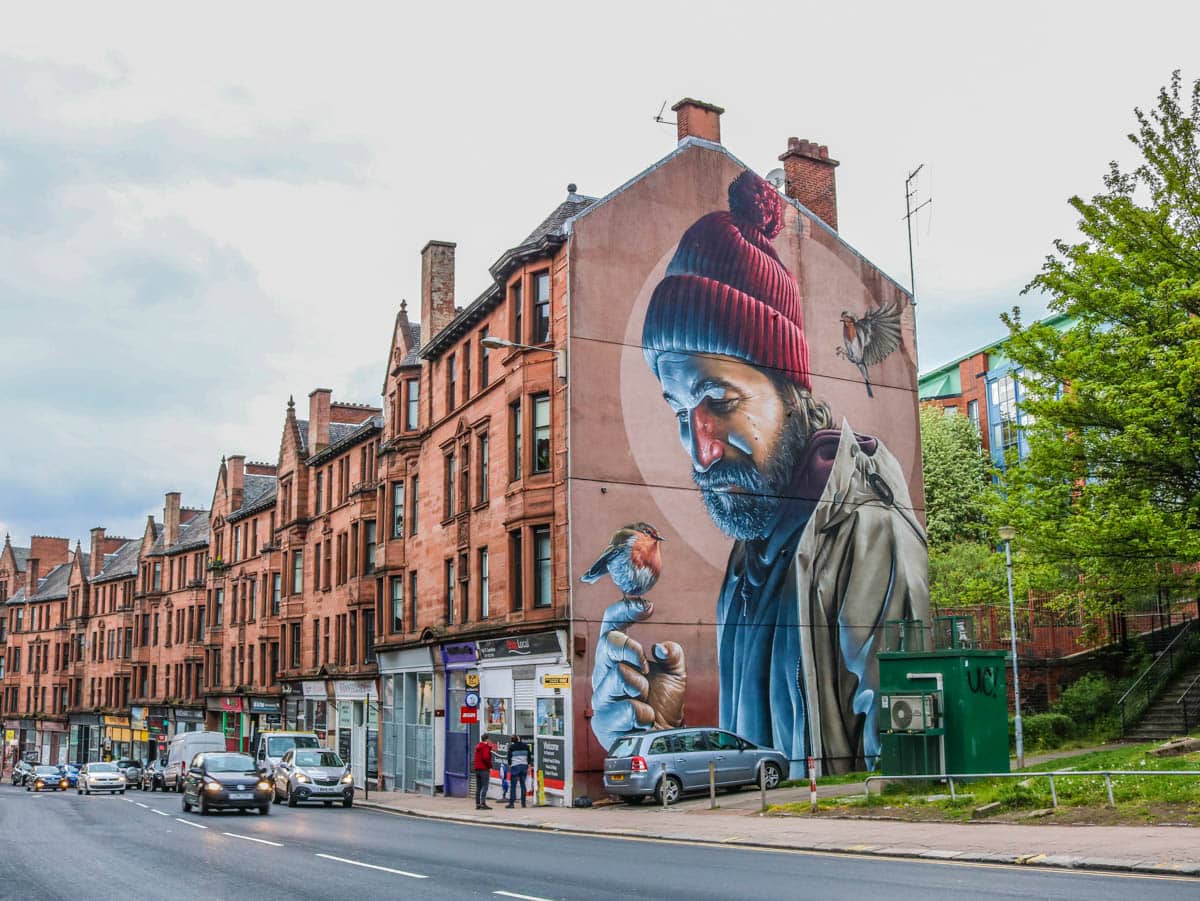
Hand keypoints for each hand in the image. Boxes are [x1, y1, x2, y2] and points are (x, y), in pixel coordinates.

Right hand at [590, 598, 686, 750]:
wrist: (665, 740)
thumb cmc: (663, 705)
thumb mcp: (674, 673)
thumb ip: (672, 654)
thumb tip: (660, 647)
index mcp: (617, 658)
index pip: (612, 626)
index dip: (624, 611)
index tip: (646, 606)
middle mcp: (604, 674)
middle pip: (608, 644)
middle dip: (631, 649)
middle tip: (645, 664)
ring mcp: (602, 697)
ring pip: (618, 676)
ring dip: (640, 686)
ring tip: (645, 697)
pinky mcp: (604, 722)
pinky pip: (628, 709)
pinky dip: (644, 713)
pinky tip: (645, 719)